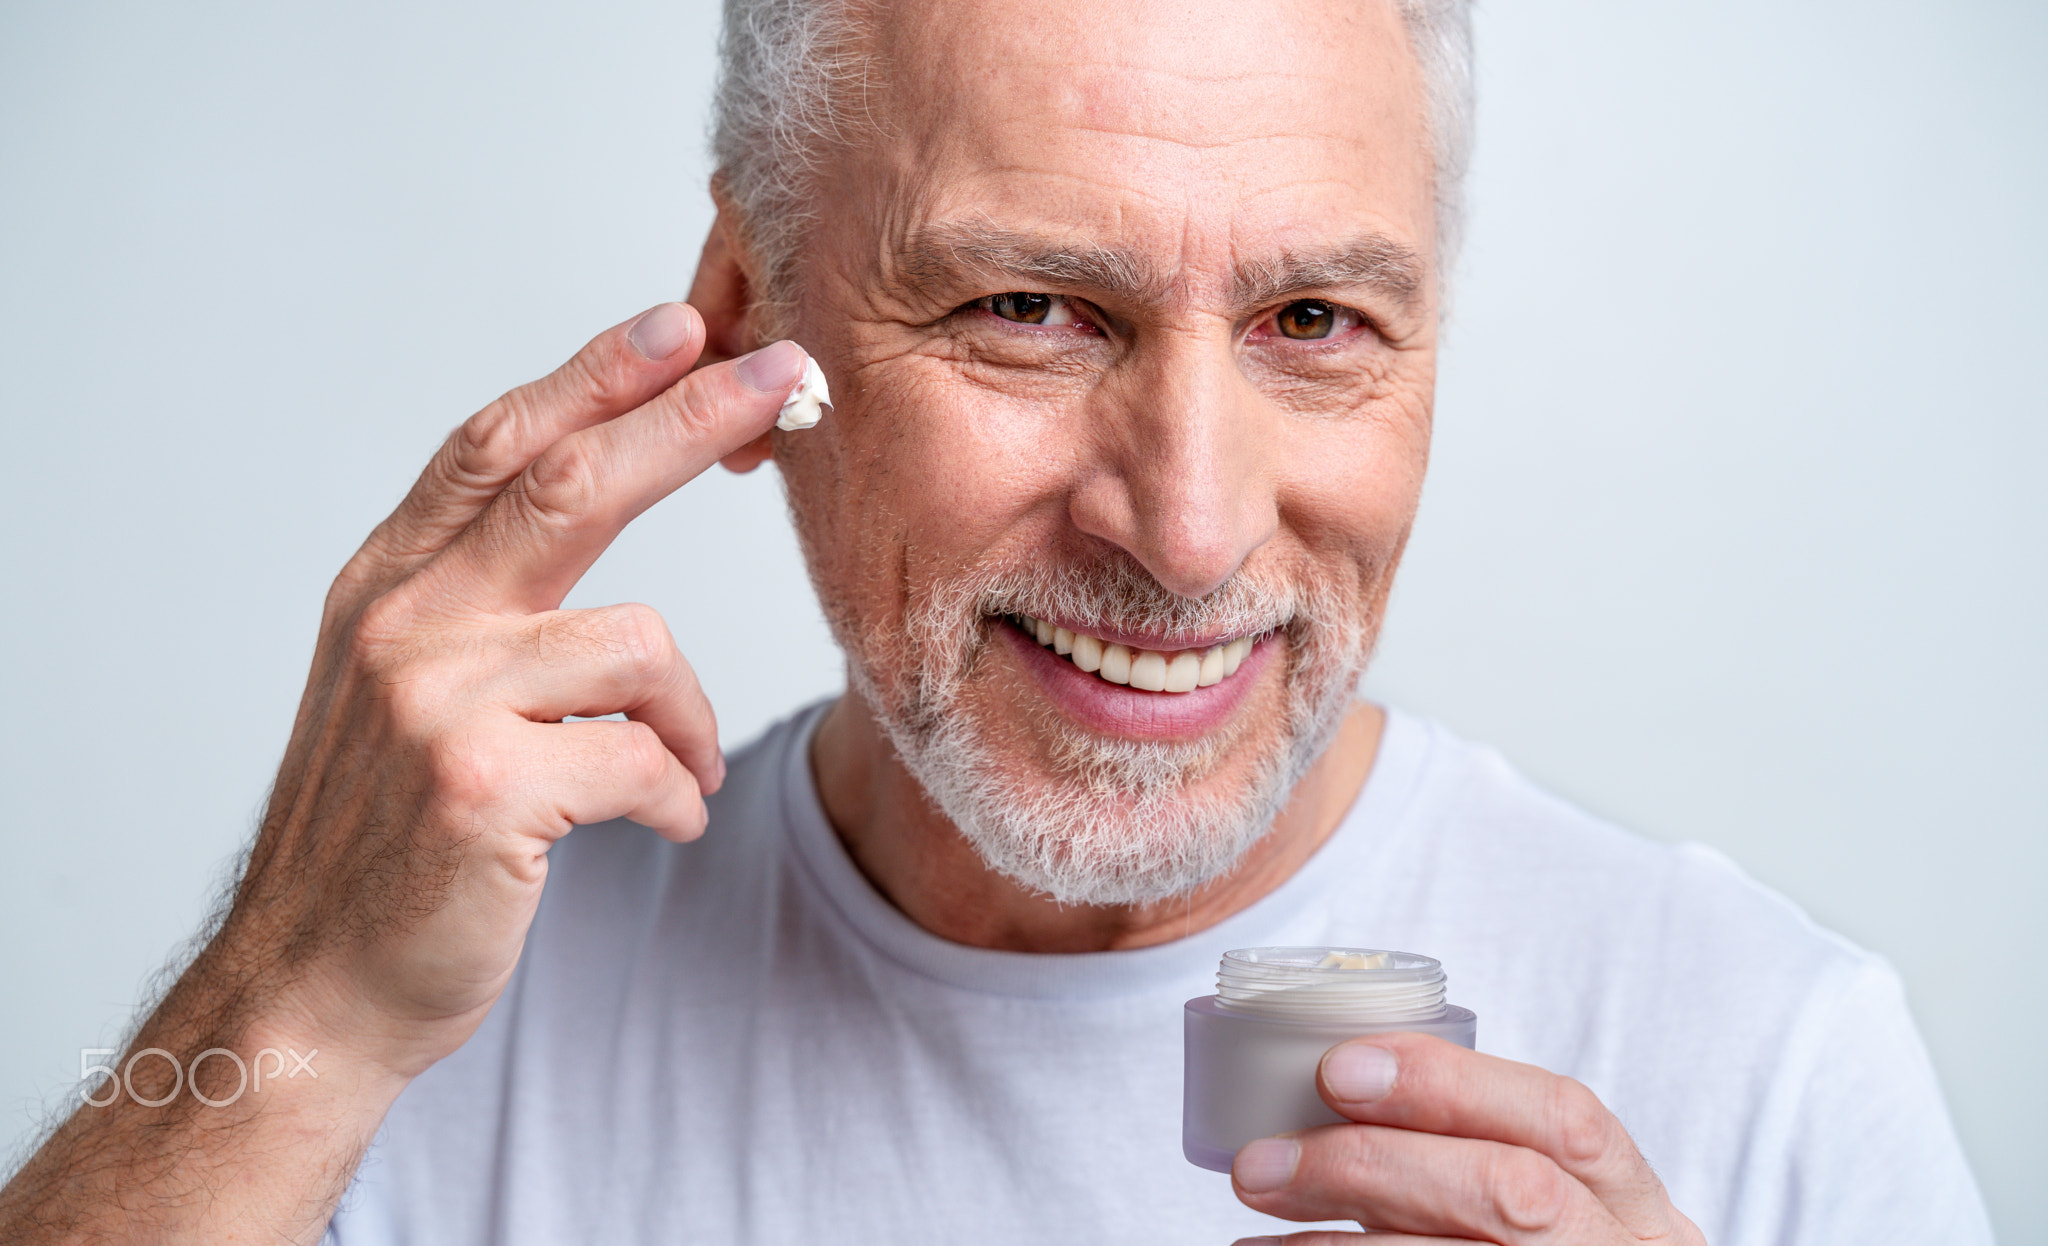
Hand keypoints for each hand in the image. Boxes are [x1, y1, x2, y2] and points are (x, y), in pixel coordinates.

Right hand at [236, 303, 807, 1073]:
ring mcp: (435, 703)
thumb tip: (592, 504)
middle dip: (691, 414)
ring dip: (688, 714)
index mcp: (388, 589)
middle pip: (570, 482)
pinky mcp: (482, 790)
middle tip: (789, 372)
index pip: (498, 447)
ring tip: (679, 775)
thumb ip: (482, 602)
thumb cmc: (389, 845)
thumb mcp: (410, 692)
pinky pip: (643, 757)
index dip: (595, 377)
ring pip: (639, 641)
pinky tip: (663, 824)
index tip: (683, 322)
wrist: (312, 993)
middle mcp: (403, 625)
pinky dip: (674, 793)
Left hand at [1229, 1033, 1706, 1244]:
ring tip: (1255, 1239)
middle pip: (1511, 1193)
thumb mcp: (1544, 1216)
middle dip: (1374, 1164)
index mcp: (1635, 1208)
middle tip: (1262, 1165)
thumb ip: (1466, 1160)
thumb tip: (1325, 1100)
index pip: (1563, 1120)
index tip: (1337, 1069)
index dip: (1449, 1083)